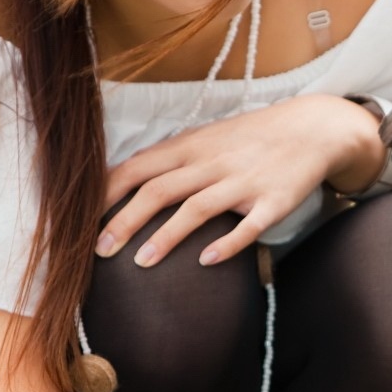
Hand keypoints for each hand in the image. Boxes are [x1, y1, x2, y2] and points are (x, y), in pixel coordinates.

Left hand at [99, 95, 385, 267]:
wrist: (312, 128)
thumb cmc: (251, 139)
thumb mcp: (207, 140)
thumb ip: (169, 162)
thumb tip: (120, 182)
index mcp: (191, 148)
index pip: (138, 167)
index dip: (106, 194)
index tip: (79, 220)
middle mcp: (212, 163)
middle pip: (159, 189)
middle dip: (125, 220)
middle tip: (98, 251)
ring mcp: (244, 182)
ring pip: (197, 207)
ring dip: (167, 235)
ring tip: (141, 263)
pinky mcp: (274, 201)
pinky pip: (249, 225)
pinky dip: (227, 243)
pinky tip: (207, 262)